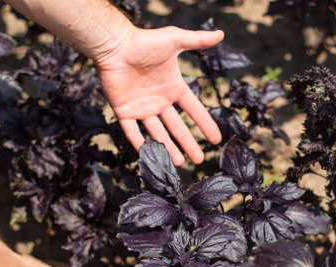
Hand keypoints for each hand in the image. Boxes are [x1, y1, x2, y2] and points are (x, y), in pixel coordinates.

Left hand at [97, 26, 223, 164]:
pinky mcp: (124, 112)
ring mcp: (142, 108)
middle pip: (177, 127)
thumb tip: (221, 34)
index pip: (193, 110)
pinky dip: (140, 145)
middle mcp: (160, 101)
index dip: (205, 124)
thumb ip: (196, 40)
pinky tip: (150, 157)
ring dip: (168, 149)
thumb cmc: (144, 42)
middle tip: (199, 159)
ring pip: (158, 134)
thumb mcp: (174, 40)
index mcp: (173, 88)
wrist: (114, 44)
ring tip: (179, 164)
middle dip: (188, 144)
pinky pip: (133, 132)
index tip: (216, 140)